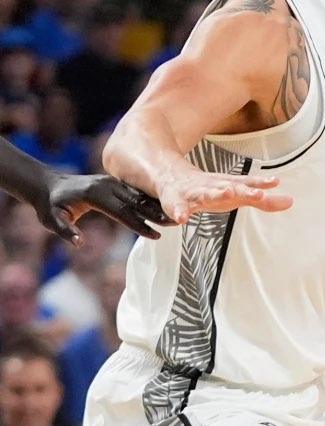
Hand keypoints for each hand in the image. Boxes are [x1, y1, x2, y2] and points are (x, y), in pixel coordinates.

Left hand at [43, 175, 173, 243]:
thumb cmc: (49, 206)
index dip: (140, 225)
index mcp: (95, 195)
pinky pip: (135, 193)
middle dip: (156, 214)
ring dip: (156, 206)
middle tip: (176, 224)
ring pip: (139, 196)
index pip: (122, 212)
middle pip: (136, 202)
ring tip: (174, 217)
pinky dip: (149, 201)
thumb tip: (80, 243)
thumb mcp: (51, 220)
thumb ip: (65, 231)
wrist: (47, 184)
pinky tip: (162, 208)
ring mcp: (112, 182)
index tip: (156, 235)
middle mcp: (107, 185)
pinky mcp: (115, 182)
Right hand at [158, 167, 291, 223]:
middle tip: (257, 193)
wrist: (172, 176)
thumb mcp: (238, 193)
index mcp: (229, 185)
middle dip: (243, 190)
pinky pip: (177, 207)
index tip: (275, 181)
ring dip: (217, 193)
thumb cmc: (211, 188)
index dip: (260, 183)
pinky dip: (180, 212)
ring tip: (227, 194)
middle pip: (230, 186)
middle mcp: (215, 186)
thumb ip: (263, 201)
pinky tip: (182, 218)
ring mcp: (195, 193)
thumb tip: (290, 202)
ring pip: (206, 192)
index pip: (247, 183)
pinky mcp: (177, 201)